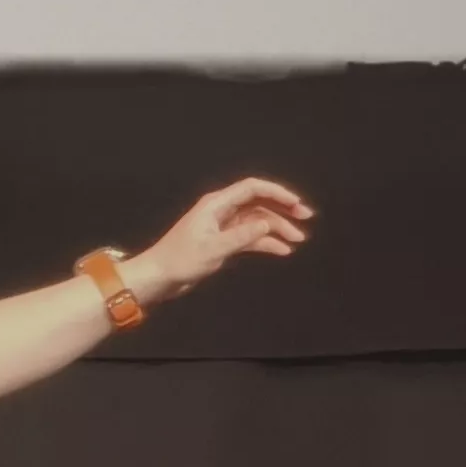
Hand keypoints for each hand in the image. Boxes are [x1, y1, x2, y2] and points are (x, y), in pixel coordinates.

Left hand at [123, 177, 311, 302]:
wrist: (159, 278)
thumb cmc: (180, 260)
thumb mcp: (214, 248)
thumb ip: (243, 235)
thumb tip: (269, 223)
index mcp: (216, 204)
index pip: (252, 188)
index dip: (277, 192)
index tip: (297, 204)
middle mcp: (221, 211)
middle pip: (259, 202)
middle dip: (283, 209)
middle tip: (306, 218)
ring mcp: (224, 226)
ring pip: (258, 221)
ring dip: (278, 228)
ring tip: (298, 240)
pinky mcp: (224, 241)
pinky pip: (251, 237)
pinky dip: (267, 242)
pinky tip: (283, 250)